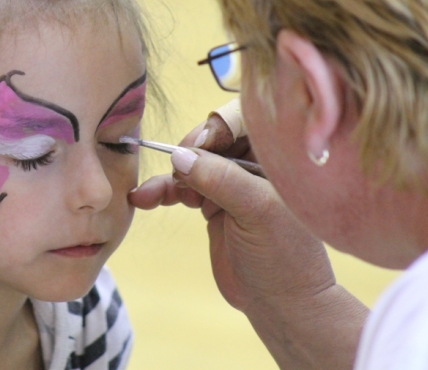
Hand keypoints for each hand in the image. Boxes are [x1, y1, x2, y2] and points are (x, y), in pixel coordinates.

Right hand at [129, 103, 366, 367]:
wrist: (281, 305)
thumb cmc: (284, 257)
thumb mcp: (256, 212)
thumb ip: (220, 179)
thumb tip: (178, 155)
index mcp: (277, 158)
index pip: (244, 122)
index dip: (218, 126)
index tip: (199, 144)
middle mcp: (254, 165)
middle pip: (212, 139)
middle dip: (187, 152)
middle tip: (176, 169)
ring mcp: (232, 185)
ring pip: (193, 164)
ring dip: (168, 176)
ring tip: (148, 194)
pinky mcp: (213, 205)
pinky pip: (182, 188)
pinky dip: (162, 192)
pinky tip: (143, 198)